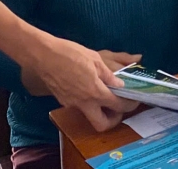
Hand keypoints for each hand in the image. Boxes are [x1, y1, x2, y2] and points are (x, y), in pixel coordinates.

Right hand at [21, 36, 138, 131]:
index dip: (129, 105)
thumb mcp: (94, 59)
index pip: (117, 105)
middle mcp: (84, 102)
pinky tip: (88, 89)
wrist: (43, 55)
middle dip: (113, 120)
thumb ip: (108, 75)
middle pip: (102, 124)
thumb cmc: (69, 53)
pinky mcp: (63, 100)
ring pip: (89, 117)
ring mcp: (72, 103)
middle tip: (118, 108)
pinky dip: (87, 103)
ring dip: (100, 112)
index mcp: (95, 91)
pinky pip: (79, 107)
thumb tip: (119, 85)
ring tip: (105, 97)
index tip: (134, 101)